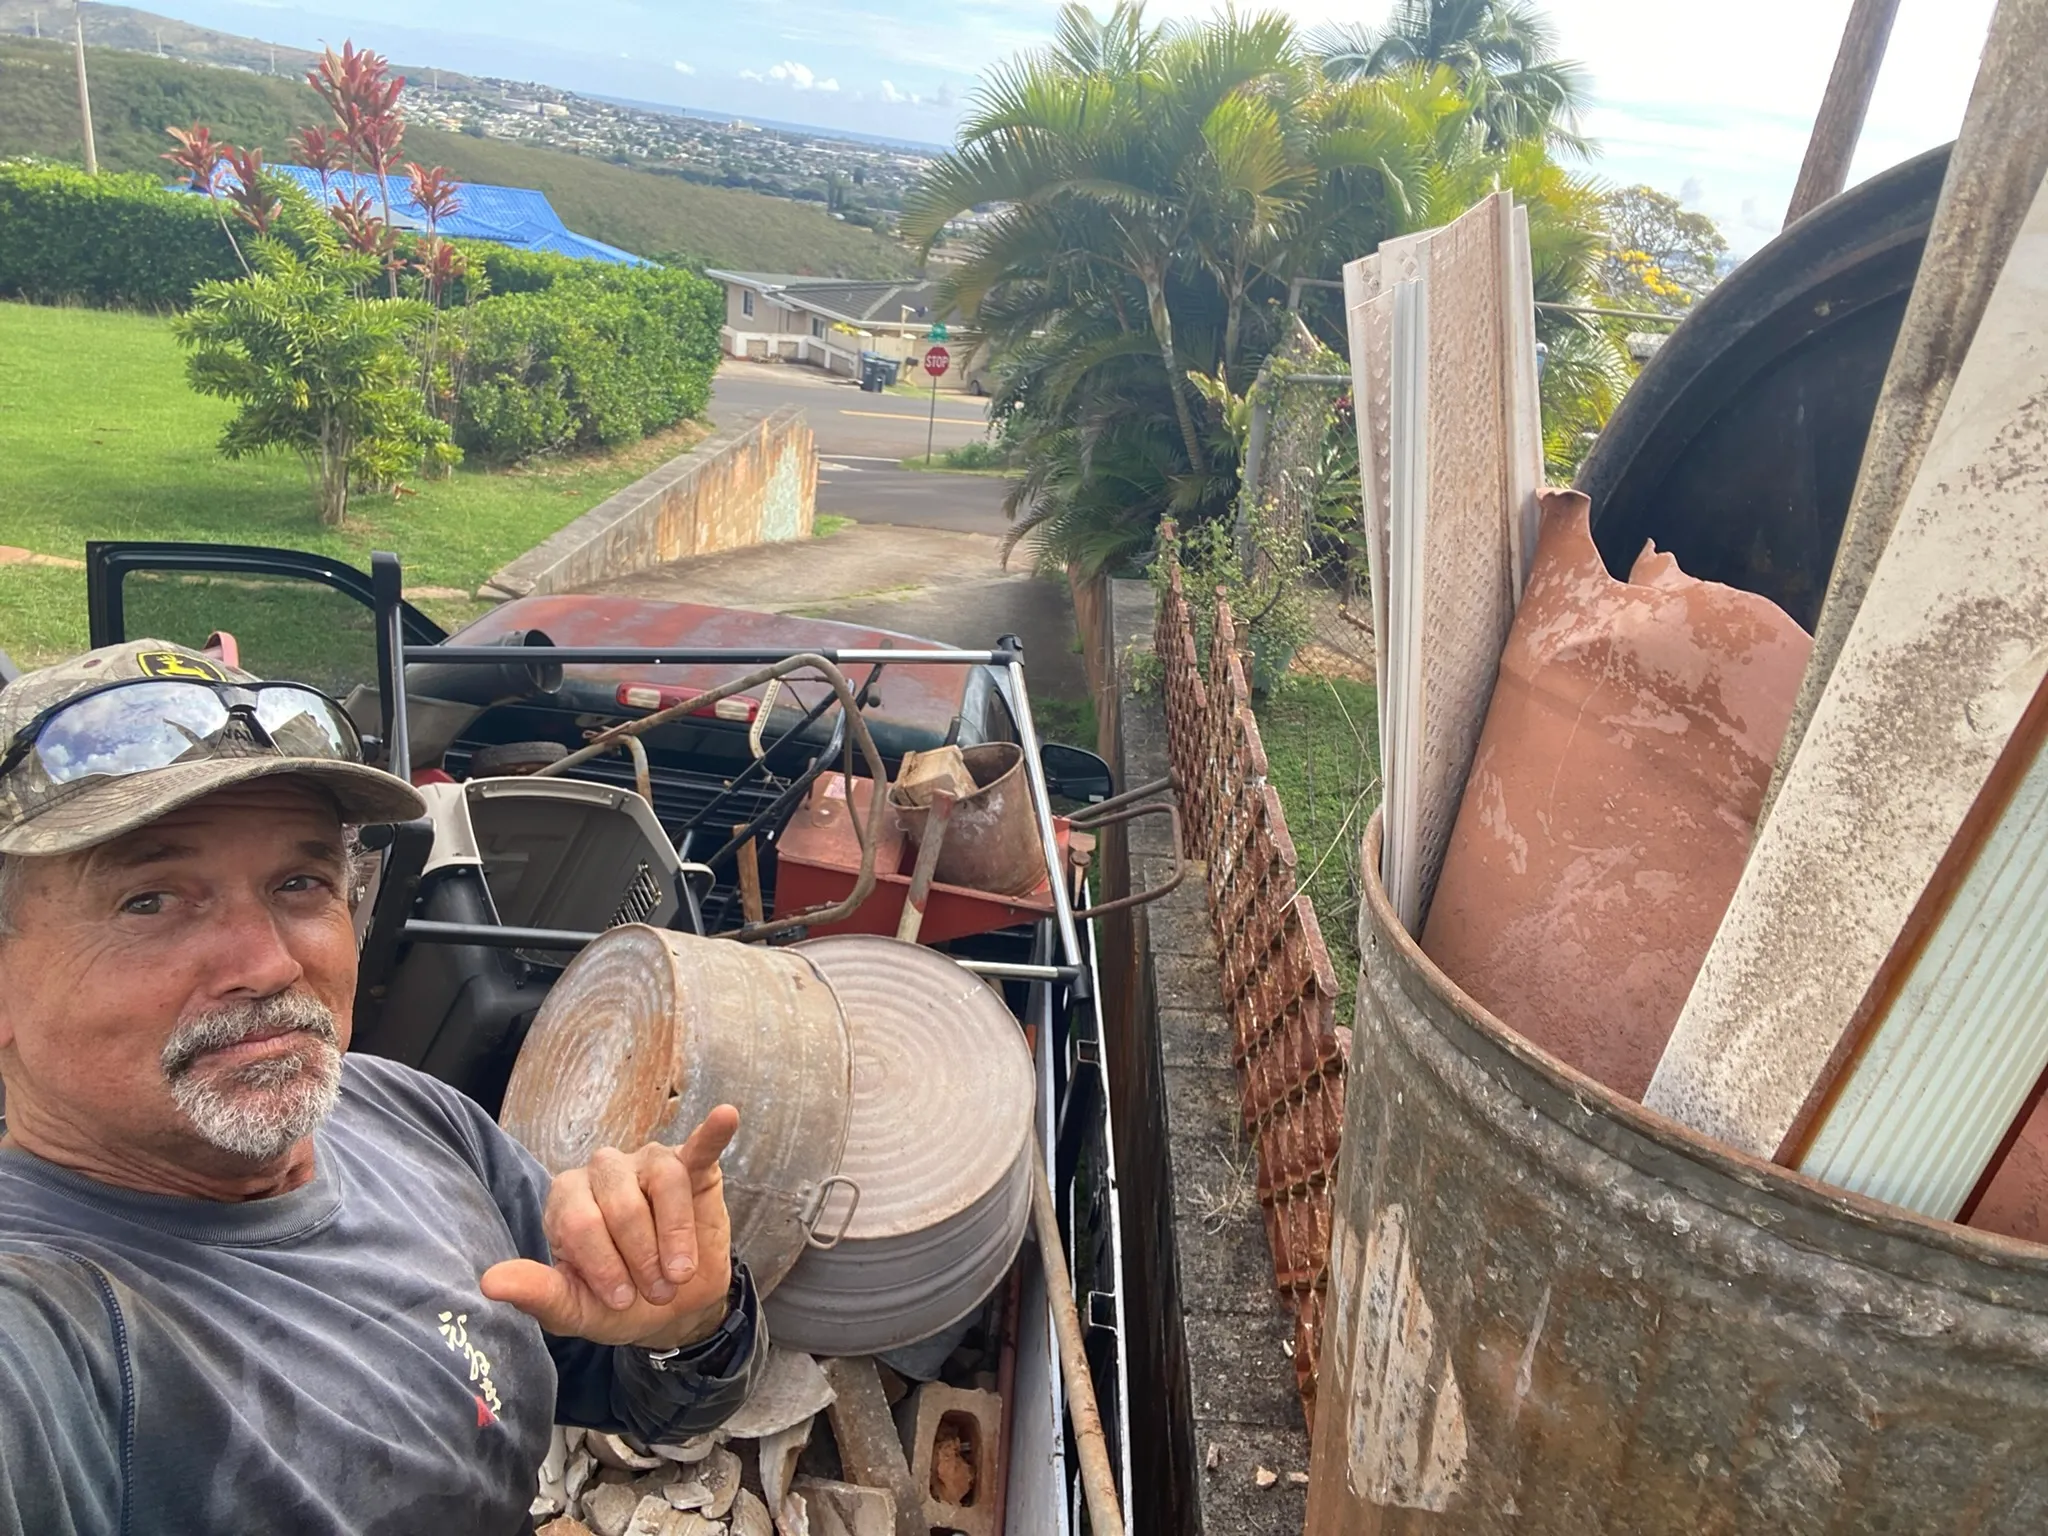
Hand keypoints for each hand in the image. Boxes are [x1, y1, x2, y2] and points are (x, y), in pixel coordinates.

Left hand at [482, 1106, 739, 1350]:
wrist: (674, 1309)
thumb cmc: (617, 1303)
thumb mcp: (576, 1309)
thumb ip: (537, 1293)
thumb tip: (489, 1282)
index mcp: (567, 1200)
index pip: (581, 1223)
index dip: (604, 1266)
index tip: (621, 1300)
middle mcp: (604, 1171)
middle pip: (621, 1204)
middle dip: (642, 1258)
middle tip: (656, 1291)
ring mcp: (647, 1163)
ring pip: (662, 1181)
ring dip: (675, 1233)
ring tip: (680, 1271)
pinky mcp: (691, 1165)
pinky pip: (700, 1146)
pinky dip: (712, 1132)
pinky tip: (725, 1117)